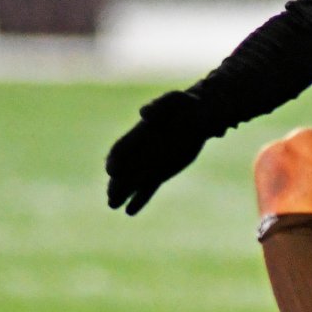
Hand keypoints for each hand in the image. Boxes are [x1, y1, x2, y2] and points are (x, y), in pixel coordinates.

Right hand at [105, 90, 217, 215]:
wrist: (200, 115)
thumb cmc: (184, 104)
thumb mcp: (173, 100)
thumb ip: (158, 106)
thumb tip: (144, 112)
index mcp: (140, 133)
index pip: (122, 147)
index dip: (116, 158)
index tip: (112, 170)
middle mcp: (141, 150)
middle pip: (124, 169)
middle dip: (116, 182)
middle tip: (110, 196)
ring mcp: (150, 162)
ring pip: (133, 181)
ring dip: (123, 193)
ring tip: (112, 205)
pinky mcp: (161, 171)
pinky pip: (148, 187)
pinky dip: (140, 198)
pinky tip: (129, 211)